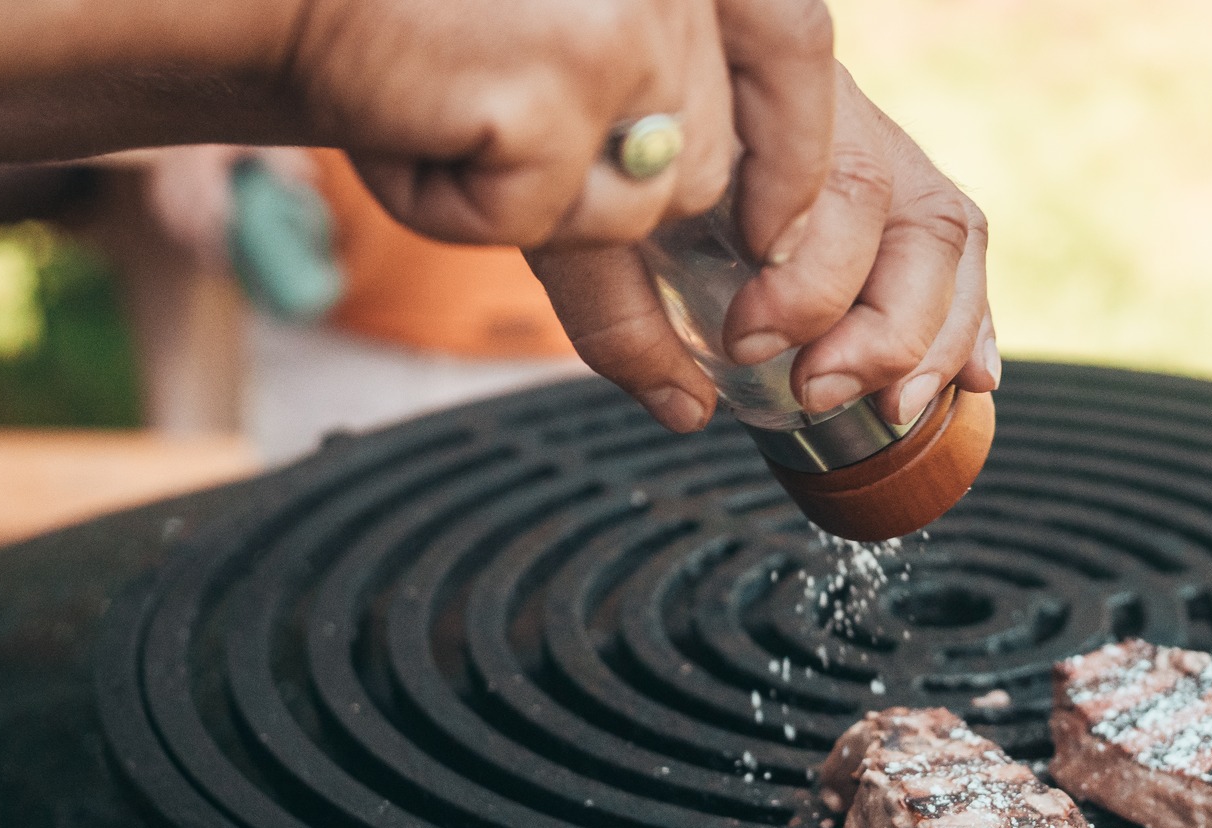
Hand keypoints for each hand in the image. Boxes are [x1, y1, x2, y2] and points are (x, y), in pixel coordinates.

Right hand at [0, 0, 833, 260]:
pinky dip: (474, 205)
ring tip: (456, 118)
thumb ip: (633, 247)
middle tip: (502, 128)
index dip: (793, 156)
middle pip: (712, 167)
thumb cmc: (411, 46)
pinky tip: (425, 127)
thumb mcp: (552, 128)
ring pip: (641, 206)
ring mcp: (630, 23)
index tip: (756, 230)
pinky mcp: (566, 81)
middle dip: (607, 196)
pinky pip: (554, 217)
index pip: (800, 52)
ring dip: (535, 200)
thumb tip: (690, 406)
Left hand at [528, 64, 998, 433]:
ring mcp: (873, 138)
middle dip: (877, 320)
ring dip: (934, 332)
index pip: (827, 178)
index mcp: (756, 89)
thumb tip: (686, 410)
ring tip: (896, 406)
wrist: (619, 98)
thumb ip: (617, 314)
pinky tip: (972, 378)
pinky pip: (957, 239)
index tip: (750, 338)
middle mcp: (830, 104)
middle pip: (900, 204)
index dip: (808, 276)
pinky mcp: (894, 178)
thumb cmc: (603, 163)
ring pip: (943, 225)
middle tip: (819, 388)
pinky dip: (968, 315)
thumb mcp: (588, 231)